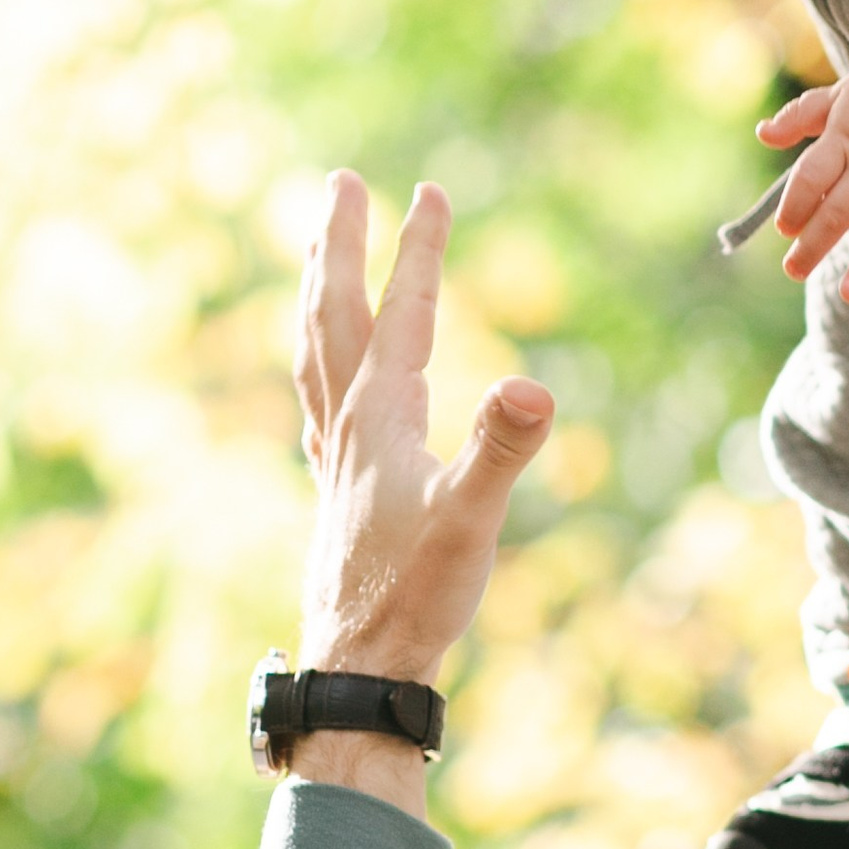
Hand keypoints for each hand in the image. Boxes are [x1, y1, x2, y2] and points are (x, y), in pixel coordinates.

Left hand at [289, 174, 553, 804]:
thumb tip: (534, 387)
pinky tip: (327, 368)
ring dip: (318, 290)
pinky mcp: (338, 488)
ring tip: (317, 249)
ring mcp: (335, 456)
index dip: (417, 250)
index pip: (402, 314)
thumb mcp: (473, 521)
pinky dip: (319, 357)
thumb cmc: (416, 597)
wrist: (359, 666)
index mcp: (380, 418)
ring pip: (314, 350)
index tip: (428, 190)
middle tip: (340, 182)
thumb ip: (501, 451)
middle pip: (333, 314)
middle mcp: (346, 426)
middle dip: (338, 245)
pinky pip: (317, 397)